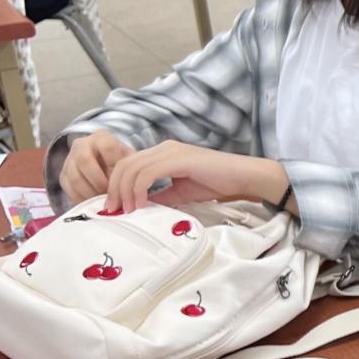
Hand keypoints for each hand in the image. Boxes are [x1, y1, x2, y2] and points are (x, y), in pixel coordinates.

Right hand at [58, 131, 133, 205]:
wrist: (106, 165)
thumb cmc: (121, 162)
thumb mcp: (130, 161)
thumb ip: (129, 169)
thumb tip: (129, 188)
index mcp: (102, 137)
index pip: (108, 147)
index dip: (115, 164)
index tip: (121, 178)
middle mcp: (82, 145)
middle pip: (85, 161)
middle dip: (99, 182)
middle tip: (111, 194)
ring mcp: (69, 160)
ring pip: (76, 178)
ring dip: (91, 193)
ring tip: (104, 201)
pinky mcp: (63, 176)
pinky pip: (69, 190)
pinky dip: (83, 200)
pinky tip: (95, 204)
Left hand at [101, 141, 288, 213]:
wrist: (243, 177)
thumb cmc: (218, 182)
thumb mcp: (182, 192)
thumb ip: (161, 195)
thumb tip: (141, 206)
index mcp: (163, 153)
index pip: (128, 165)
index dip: (116, 185)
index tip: (116, 207)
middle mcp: (163, 148)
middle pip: (124, 165)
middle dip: (114, 189)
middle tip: (114, 211)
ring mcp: (170, 151)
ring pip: (131, 168)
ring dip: (124, 192)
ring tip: (127, 210)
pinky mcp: (177, 159)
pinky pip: (146, 174)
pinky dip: (138, 190)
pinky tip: (141, 204)